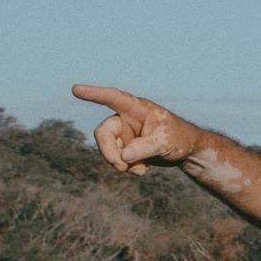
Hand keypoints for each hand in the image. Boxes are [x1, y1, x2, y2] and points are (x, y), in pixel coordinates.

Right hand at [72, 84, 200, 175]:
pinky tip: (142, 171)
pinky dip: (127, 168)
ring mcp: (123, 134)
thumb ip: (144, 148)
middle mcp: (125, 118)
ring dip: (120, 163)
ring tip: (140, 171)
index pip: (113, 98)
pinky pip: (117, 159)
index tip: (75, 89)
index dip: (94, 94)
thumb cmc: (178, 137)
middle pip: (103, 133)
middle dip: (108, 151)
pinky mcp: (124, 147)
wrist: (185, 150)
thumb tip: (123, 157)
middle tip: (120, 166)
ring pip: (108, 149)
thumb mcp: (164, 142)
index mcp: (136, 108)